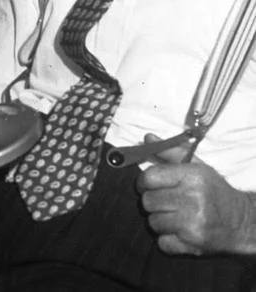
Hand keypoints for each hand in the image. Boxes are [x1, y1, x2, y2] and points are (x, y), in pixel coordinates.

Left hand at [137, 134, 255, 255]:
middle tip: (162, 201)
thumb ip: (170, 152)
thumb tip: (147, 138)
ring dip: (158, 219)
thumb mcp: (197, 167)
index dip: (142, 182)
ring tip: (172, 215)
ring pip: (153, 222)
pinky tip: (177, 231)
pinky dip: (166, 238)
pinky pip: (162, 243)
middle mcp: (192, 200)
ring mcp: (193, 225)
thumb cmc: (215, 191)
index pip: (149, 178)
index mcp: (192, 178)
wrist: (242, 222)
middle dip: (151, 201)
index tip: (146, 185)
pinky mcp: (193, 245)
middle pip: (148, 201)